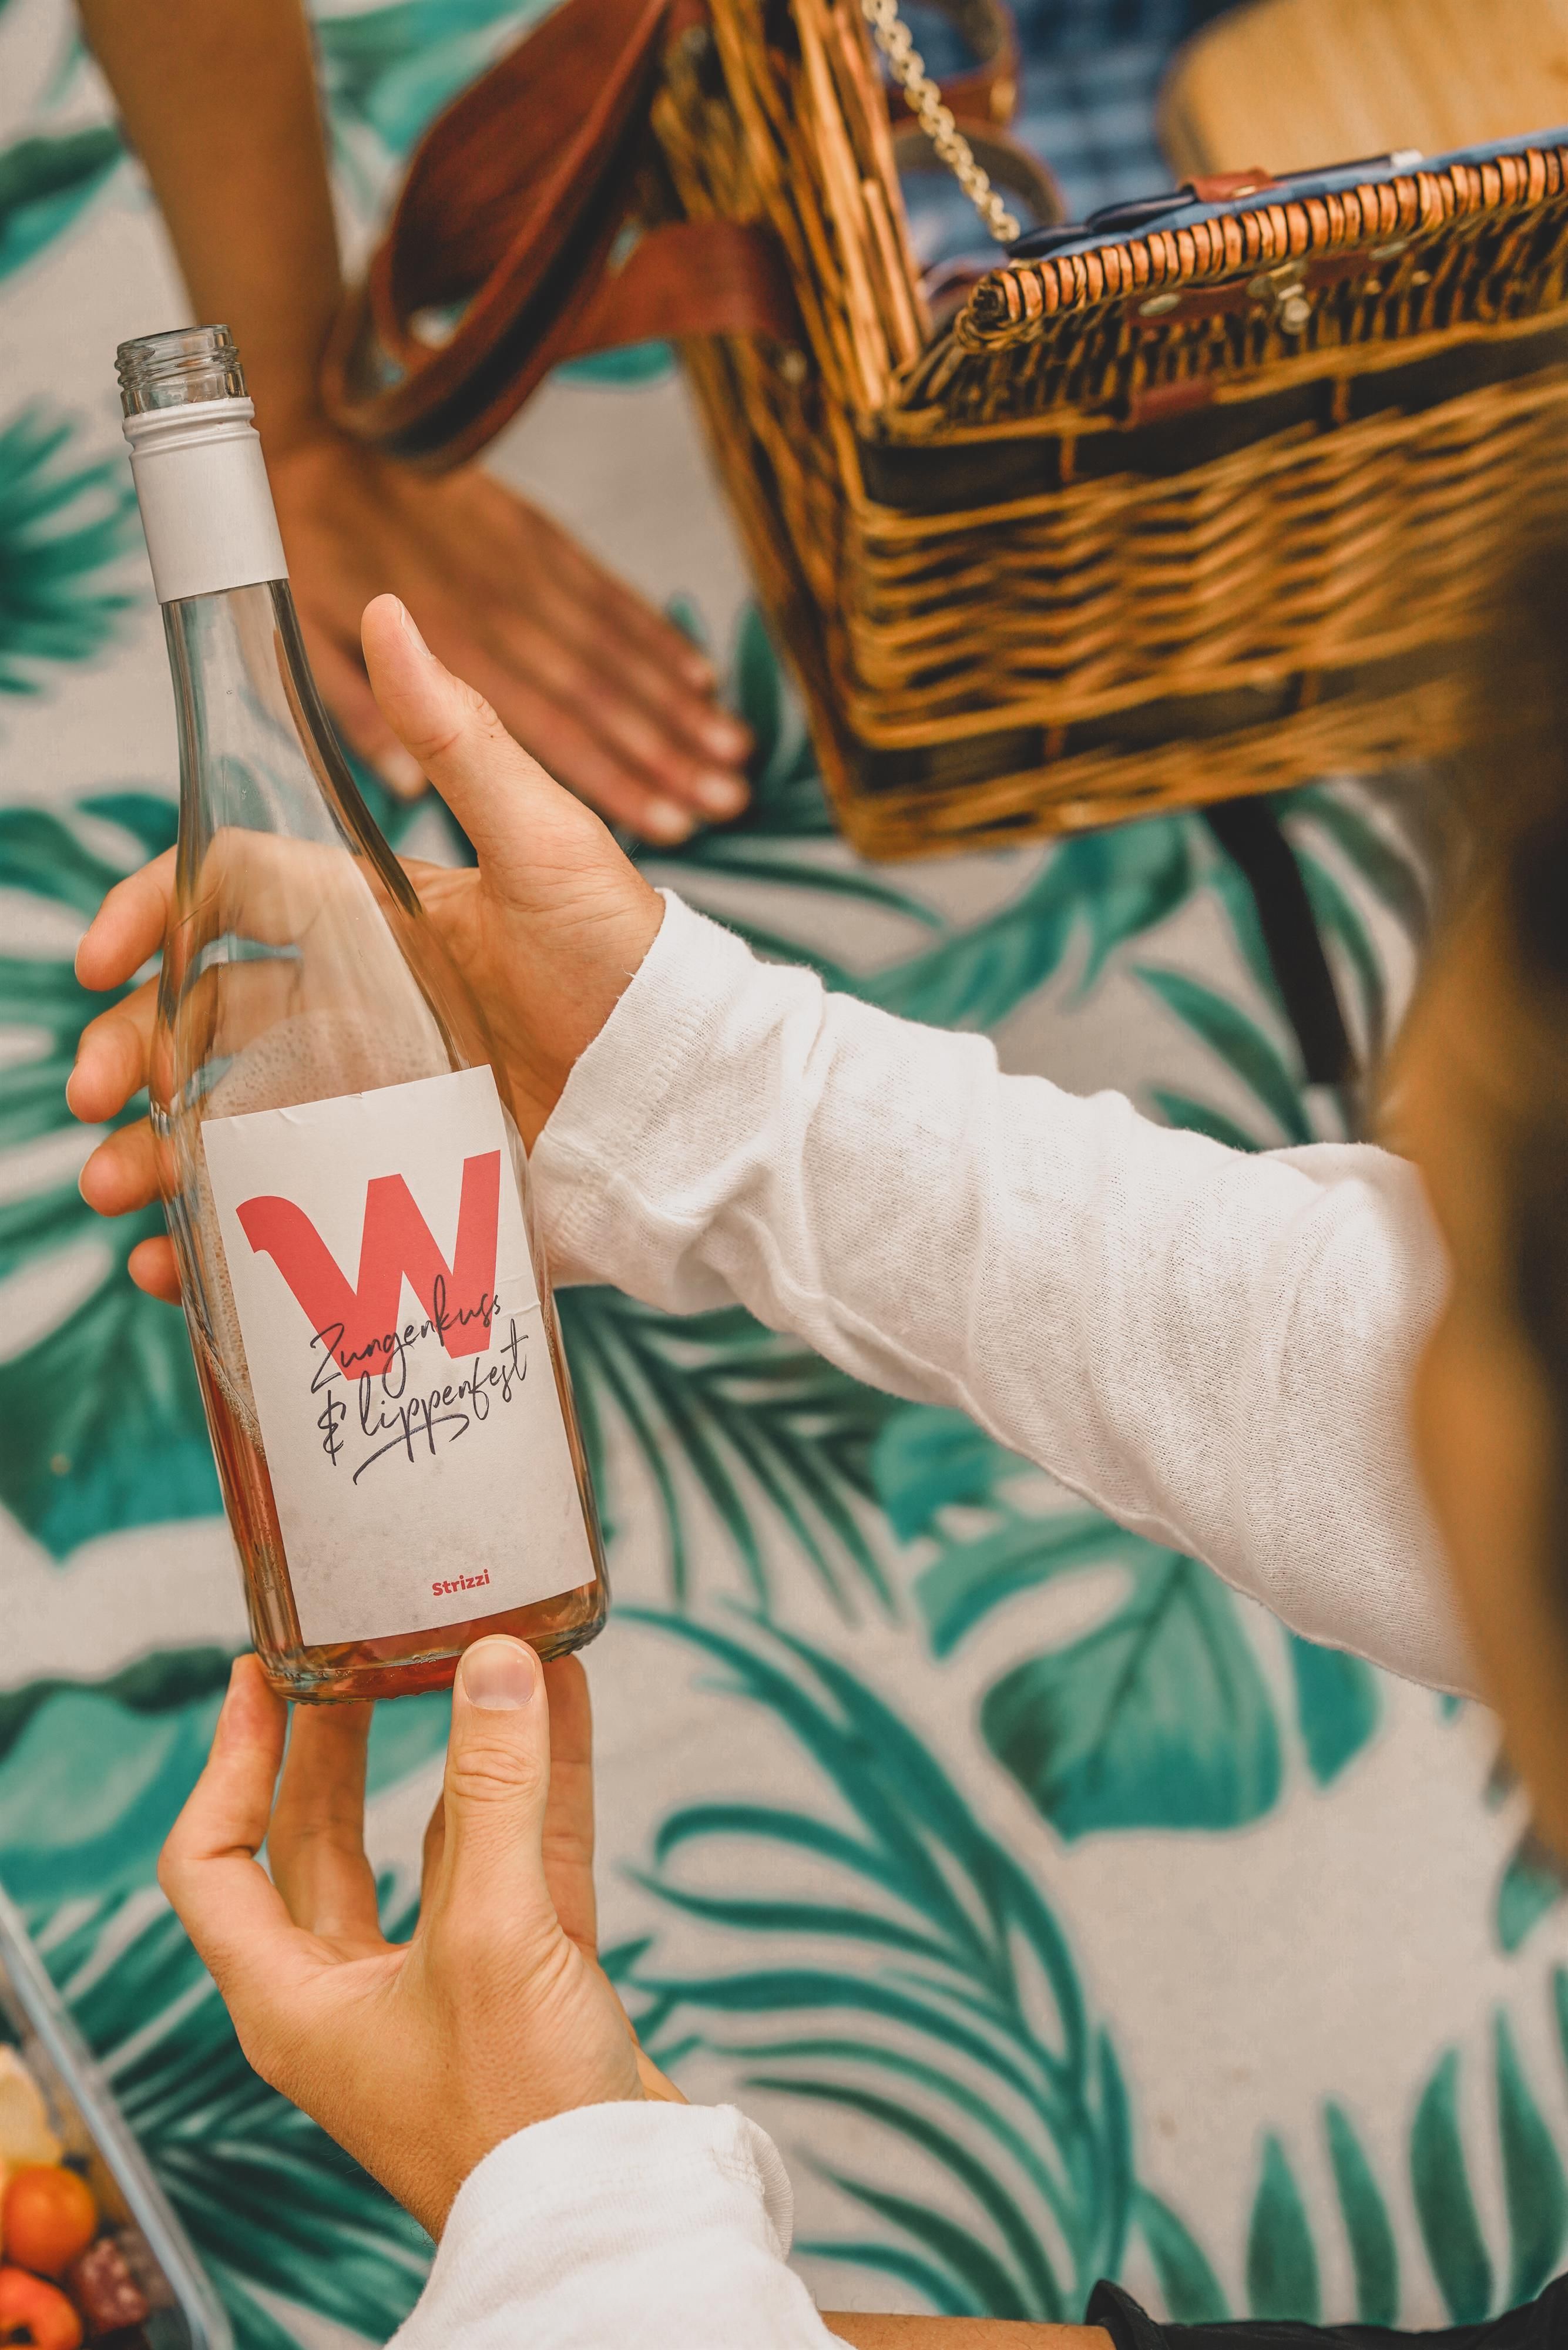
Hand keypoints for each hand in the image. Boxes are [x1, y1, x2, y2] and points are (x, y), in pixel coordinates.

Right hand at [69, 591, 664, 1301]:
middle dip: (133, 1051)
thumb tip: (391, 612)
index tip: (99, 960)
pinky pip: (293, 1212)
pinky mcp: (403, 1188)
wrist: (700, 1108)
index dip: (157, 913)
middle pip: (208, 1020)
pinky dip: (221, 1237)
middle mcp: (367, 1010)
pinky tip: (175, 1261)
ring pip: (231, 1120)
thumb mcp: (550, 848)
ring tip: (116, 1188)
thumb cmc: (636, 967)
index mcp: (382, 921)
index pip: (235, 895)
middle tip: (95, 1097)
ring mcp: (380, 1103)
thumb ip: (462, 741)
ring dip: (155, 1153)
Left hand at [160, 1637, 680, 2237]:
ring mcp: (443, 1986)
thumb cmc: (516, 2120)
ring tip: (476, 1658)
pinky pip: (522, 1858)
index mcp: (294, 2000)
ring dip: (459, 1750)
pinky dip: (540, 1784)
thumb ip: (495, 1789)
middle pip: (320, 1840)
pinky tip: (562, 1709)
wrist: (615, 2221)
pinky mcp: (526, 1983)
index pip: (216, 1862)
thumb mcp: (491, 1936)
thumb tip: (495, 1662)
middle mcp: (354, 1990)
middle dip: (340, 1742)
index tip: (259, 1674)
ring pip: (434, 1841)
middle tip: (362, 1653)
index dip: (229, 1760)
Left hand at [269, 432, 750, 842]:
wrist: (322, 429)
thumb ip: (361, 718)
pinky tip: (700, 676)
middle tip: (729, 800)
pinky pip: (610, 595)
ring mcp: (528, 570)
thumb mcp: (309, 642)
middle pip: (601, 696)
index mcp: (450, 647)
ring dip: (680, 704)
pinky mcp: (541, 538)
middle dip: (670, 753)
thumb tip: (404, 791)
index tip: (670, 824)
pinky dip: (658, 637)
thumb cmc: (311, 549)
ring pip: (618, 650)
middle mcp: (503, 610)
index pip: (547, 730)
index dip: (614, 780)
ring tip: (735, 752)